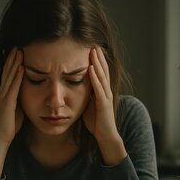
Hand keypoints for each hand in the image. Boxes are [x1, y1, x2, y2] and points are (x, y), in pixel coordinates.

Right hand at [0, 48, 24, 145]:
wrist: (2, 136)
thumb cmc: (10, 123)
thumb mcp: (17, 107)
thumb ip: (20, 98)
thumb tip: (29, 92)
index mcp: (5, 93)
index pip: (8, 74)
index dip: (11, 62)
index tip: (17, 52)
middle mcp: (2, 92)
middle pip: (7, 71)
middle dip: (12, 58)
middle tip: (17, 46)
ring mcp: (4, 96)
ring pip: (9, 76)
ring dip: (14, 63)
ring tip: (19, 52)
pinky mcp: (7, 102)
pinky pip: (13, 87)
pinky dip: (17, 77)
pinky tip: (21, 68)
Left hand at [83, 47, 126, 164]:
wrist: (105, 136)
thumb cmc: (96, 121)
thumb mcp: (87, 104)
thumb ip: (84, 94)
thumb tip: (73, 86)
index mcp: (102, 91)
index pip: (100, 72)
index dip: (97, 60)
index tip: (91, 48)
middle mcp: (106, 91)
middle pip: (103, 70)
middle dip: (98, 57)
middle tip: (93, 44)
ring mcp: (106, 97)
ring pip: (102, 77)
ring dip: (97, 63)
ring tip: (93, 52)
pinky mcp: (104, 104)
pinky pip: (99, 89)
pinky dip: (95, 78)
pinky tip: (91, 69)